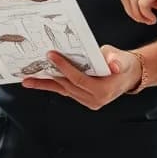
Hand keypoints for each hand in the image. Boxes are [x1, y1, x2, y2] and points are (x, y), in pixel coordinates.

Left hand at [20, 46, 141, 110]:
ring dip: (45, 85)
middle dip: (49, 76)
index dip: (64, 67)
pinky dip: (52, 86)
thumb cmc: (123, 64)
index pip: (79, 79)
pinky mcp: (82, 99)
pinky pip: (65, 92)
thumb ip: (115, 59)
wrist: (128, 75)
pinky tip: (38, 82)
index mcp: (103, 91)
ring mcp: (88, 102)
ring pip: (63, 91)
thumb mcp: (121, 58)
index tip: (51, 55)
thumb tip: (112, 63)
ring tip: (28, 80)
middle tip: (32, 68)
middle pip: (67, 86)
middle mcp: (94, 100)